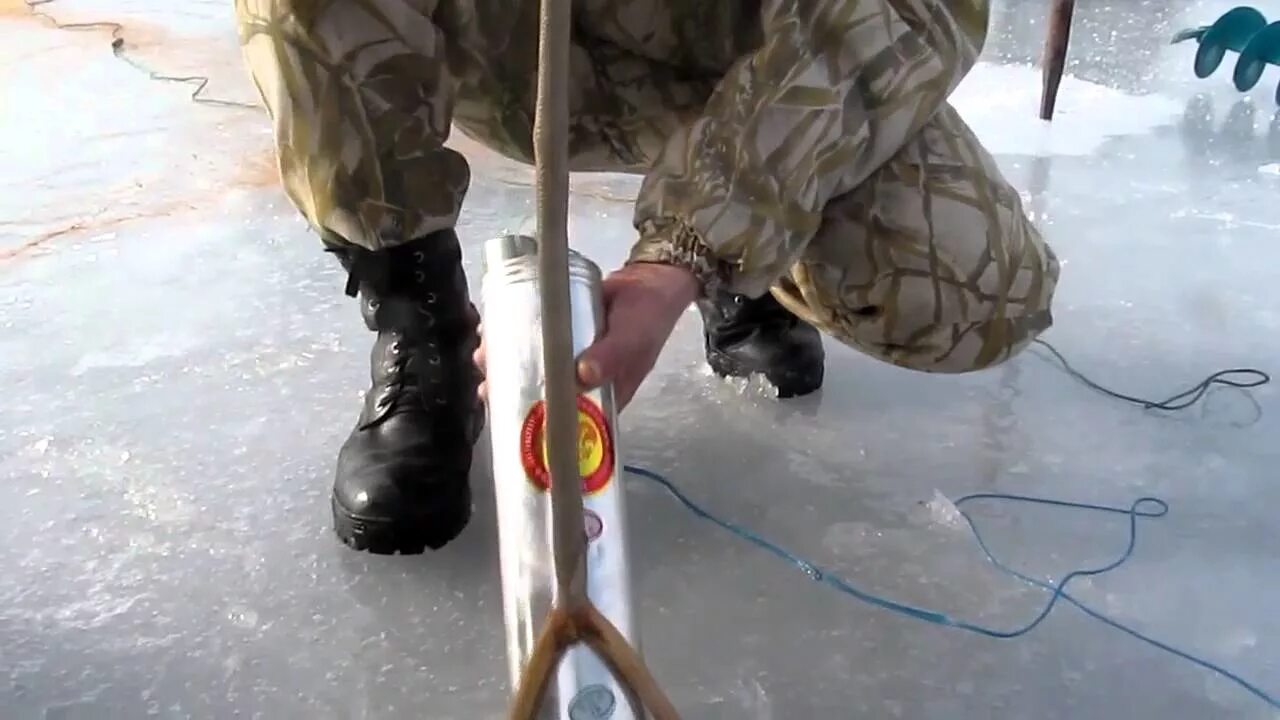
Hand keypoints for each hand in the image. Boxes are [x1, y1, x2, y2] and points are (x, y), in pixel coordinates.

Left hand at [475, 262, 698, 411]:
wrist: (650, 279)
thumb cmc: (647, 319)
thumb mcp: (632, 340)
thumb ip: (612, 356)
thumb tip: (583, 374)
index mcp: (600, 398)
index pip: (566, 420)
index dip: (537, 424)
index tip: (510, 421)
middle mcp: (581, 382)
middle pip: (543, 395)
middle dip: (512, 393)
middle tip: (487, 386)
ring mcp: (569, 357)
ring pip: (534, 367)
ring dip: (508, 365)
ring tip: (484, 358)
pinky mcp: (559, 332)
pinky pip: (535, 340)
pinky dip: (515, 338)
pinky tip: (494, 333)